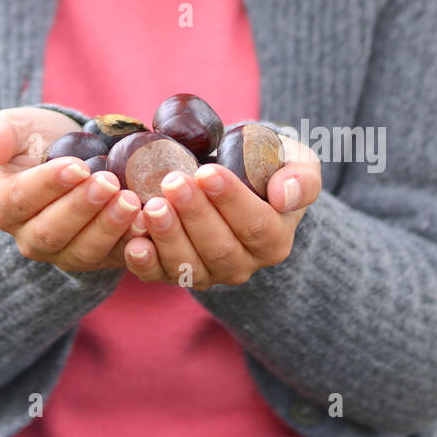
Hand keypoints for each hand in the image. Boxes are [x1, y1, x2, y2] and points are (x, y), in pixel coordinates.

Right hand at [0, 106, 142, 272]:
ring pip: (83, 250)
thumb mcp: (15, 126)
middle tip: (108, 183)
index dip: (49, 184)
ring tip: (130, 201)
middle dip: (82, 208)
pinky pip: (113, 257)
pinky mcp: (97, 257)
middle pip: (51, 232)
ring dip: (108, 227)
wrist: (71, 154)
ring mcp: (64, 252)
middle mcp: (29, 237)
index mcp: (3, 206)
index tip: (77, 166)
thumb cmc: (36, 139)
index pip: (21, 200)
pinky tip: (147, 222)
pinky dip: (131, 243)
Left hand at [122, 136, 321, 287]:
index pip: (255, 225)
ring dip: (168, 237)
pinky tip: (134, 243)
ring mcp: (208, 273)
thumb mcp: (297, 162)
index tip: (207, 173)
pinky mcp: (176, 273)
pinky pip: (159, 274)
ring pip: (189, 265)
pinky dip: (145, 262)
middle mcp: (243, 264)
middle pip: (220, 247)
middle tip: (173, 181)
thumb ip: (302, 178)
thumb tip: (284, 196)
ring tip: (153, 206)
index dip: (231, 201)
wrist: (234, 175)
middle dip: (194, 215)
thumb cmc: (265, 167)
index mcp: (274, 240)